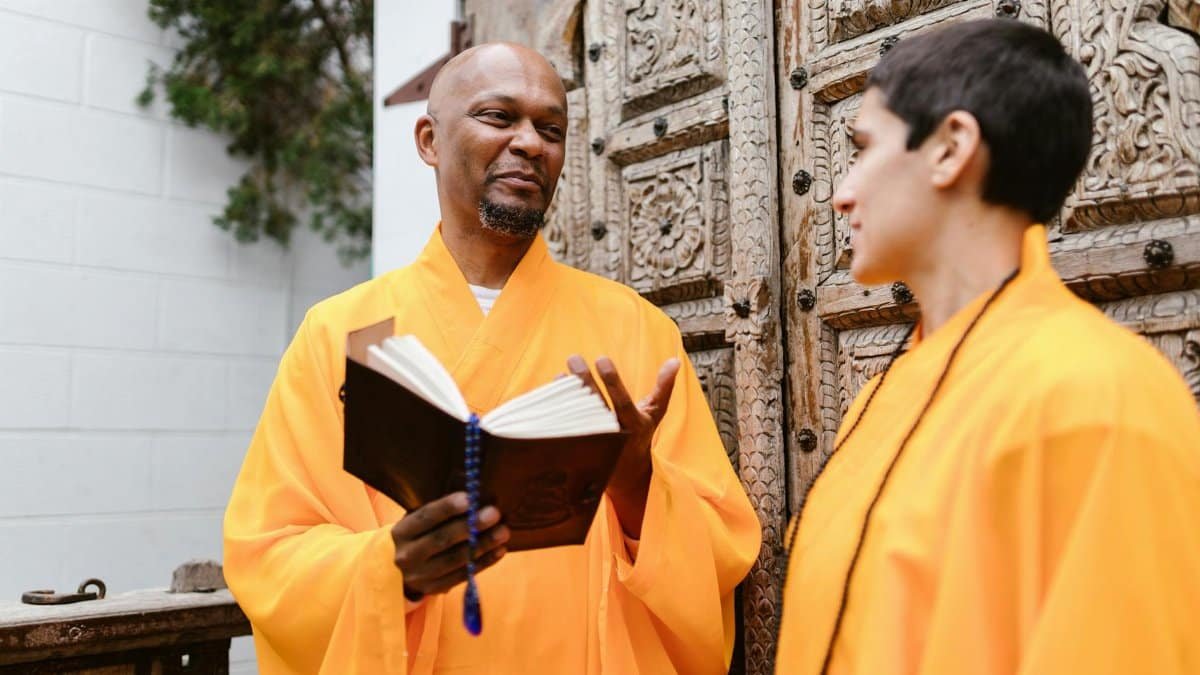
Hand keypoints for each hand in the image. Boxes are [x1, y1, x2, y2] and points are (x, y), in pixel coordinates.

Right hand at [390, 491, 509, 597]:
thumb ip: (436, 514)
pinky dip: (484, 562)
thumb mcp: (413, 523)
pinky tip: (499, 550)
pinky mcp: (434, 589)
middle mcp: (407, 555)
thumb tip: (472, 497)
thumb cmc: (413, 537)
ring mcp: (420, 576)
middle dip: (470, 526)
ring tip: (503, 532)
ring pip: (455, 560)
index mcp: (400, 533)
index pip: (424, 518)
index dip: (446, 508)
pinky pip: (463, 576)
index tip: (469, 498)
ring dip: (482, 545)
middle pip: (442, 540)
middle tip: (494, 514)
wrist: (393, 572)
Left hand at [567, 355, 679, 536]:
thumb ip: (664, 388)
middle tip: (574, 358)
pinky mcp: (579, 454)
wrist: (626, 476)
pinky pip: (564, 432)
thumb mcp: (655, 413)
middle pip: (597, 409)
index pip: (623, 403)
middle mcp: (614, 437)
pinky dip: (558, 414)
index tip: (602, 358)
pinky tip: (551, 394)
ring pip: (578, 421)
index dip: (612, 382)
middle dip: (585, 382)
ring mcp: (595, 447)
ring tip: (560, 375)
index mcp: (634, 426)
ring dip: (568, 397)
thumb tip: (674, 360)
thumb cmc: (640, 435)